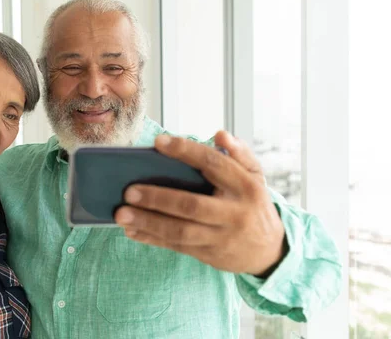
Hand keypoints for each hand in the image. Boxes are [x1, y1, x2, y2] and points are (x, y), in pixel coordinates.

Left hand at [114, 131, 285, 276]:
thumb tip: (220, 135)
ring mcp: (221, 237)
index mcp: (245, 186)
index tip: (159, 142)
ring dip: (148, 223)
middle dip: (158, 198)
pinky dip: (152, 239)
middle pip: (191, 205)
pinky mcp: (209, 254)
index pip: (214, 164)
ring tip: (121, 214)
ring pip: (180, 231)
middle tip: (128, 191)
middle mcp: (234, 213)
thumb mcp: (255, 176)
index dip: (186, 152)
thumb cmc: (252, 203)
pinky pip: (176, 246)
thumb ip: (239, 154)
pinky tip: (132, 231)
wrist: (269, 250)